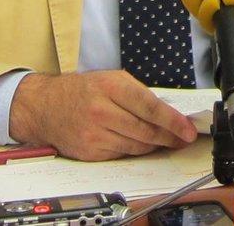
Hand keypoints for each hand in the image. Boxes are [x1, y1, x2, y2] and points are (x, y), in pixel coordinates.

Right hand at [8, 70, 197, 160]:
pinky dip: (135, 151)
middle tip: (183, 138)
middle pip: (146, 130)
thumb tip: (166, 112)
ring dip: (155, 146)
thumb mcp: (112, 79)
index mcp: (112, 87)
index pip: (151, 107)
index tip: (188, 130)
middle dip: (169, 137)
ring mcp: (95, 134)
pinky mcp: (89, 152)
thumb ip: (138, 94)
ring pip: (136, 146)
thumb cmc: (82, 90)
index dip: (173, 121)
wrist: (45, 106)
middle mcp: (102, 111)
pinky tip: (142, 145)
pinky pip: (121, 154)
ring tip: (167, 141)